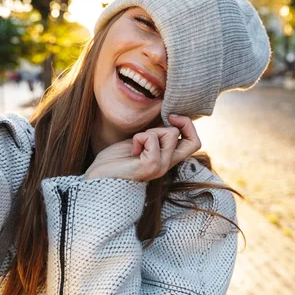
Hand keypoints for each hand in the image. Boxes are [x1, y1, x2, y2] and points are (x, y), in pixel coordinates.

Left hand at [84, 115, 201, 181]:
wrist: (99, 176)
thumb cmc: (116, 160)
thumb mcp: (141, 141)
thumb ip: (155, 134)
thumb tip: (165, 117)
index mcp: (167, 159)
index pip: (195, 143)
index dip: (188, 126)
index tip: (171, 117)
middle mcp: (167, 164)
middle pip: (193, 141)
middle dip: (179, 124)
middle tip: (162, 123)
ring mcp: (160, 167)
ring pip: (170, 133)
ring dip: (150, 131)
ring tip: (137, 143)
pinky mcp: (150, 166)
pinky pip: (152, 139)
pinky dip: (140, 137)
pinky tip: (132, 149)